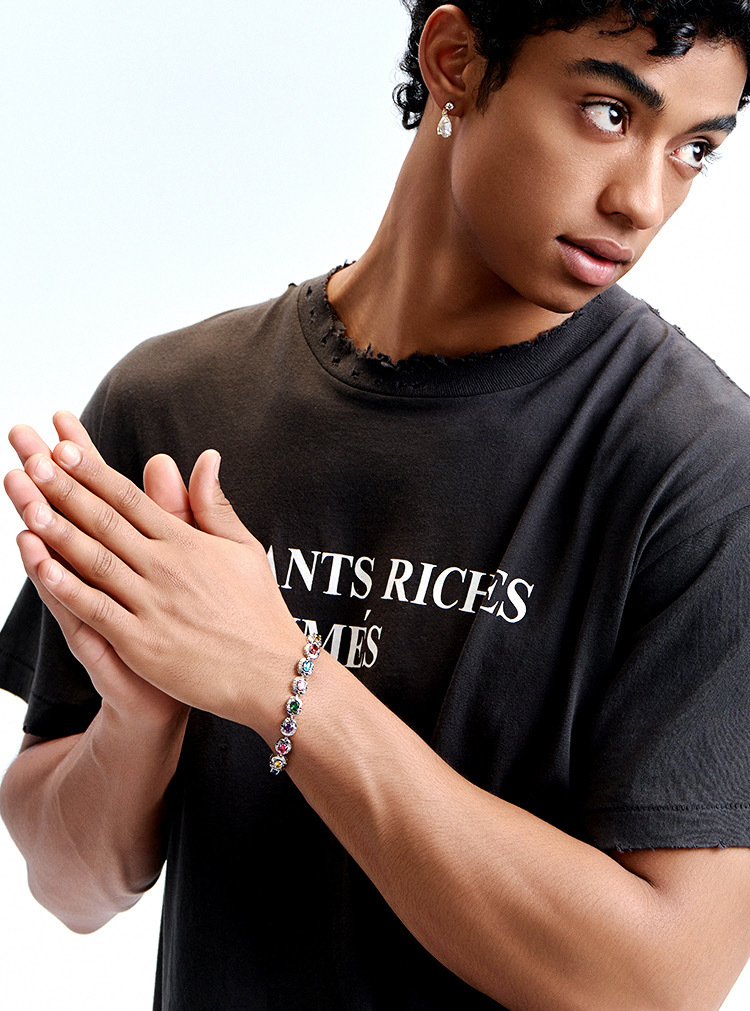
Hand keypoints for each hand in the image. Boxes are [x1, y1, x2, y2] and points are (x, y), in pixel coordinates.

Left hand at [7, 416, 303, 729]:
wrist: (271, 672)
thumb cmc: (257, 610)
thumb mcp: (243, 548)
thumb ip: (213, 505)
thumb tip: (206, 457)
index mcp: (187, 542)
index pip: (131, 499)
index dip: (94, 473)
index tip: (63, 447)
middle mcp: (167, 567)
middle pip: (106, 521)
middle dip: (66, 489)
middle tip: (32, 460)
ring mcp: (153, 604)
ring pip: (95, 560)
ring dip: (57, 531)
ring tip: (26, 502)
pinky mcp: (143, 642)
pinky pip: (96, 609)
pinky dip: (66, 586)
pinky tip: (40, 565)